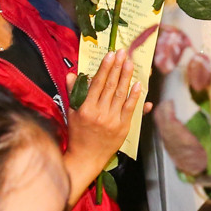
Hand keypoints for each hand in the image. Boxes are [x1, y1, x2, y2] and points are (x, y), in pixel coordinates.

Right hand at [71, 50, 144, 175]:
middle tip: (123, 52)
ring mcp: (113, 120)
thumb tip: (72, 74)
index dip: (105, 68)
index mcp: (86, 108)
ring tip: (130, 63)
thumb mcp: (71, 112)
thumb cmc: (78, 134)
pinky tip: (138, 84)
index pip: (97, 83)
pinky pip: (130, 109)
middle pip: (111, 86)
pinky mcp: (123, 127)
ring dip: (127, 77)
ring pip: (121, 95)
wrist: (86, 157)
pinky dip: (135, 96)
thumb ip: (73, 92)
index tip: (110, 55)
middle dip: (117, 67)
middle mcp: (100, 113)